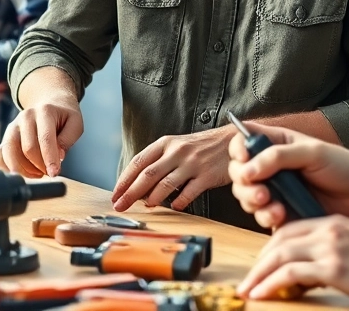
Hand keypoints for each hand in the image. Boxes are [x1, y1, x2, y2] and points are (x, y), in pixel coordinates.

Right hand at [0, 67, 82, 177]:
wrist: (49, 102)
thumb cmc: (63, 115)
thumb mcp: (75, 122)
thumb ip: (68, 139)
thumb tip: (58, 156)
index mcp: (44, 111)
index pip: (45, 138)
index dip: (49, 158)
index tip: (54, 173)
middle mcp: (25, 117)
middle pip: (28, 148)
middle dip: (40, 166)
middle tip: (50, 171)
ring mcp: (13, 127)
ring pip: (10, 153)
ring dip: (24, 169)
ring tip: (37, 173)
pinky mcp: (5, 137)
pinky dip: (7, 168)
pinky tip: (22, 172)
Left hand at [111, 128, 231, 211]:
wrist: (233, 141)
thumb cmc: (201, 147)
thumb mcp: (178, 147)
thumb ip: (160, 163)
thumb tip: (140, 188)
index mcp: (166, 143)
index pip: (139, 161)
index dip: (124, 179)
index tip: (115, 194)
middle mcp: (177, 151)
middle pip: (147, 175)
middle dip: (130, 193)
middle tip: (120, 206)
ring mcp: (192, 163)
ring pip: (165, 184)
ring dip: (153, 199)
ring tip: (147, 206)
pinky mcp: (207, 175)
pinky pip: (188, 193)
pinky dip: (179, 203)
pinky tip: (175, 207)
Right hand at [228, 123, 348, 229]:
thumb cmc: (342, 164)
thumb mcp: (311, 152)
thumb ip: (277, 157)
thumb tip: (247, 170)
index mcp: (276, 144)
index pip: (243, 142)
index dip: (238, 149)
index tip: (244, 157)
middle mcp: (271, 167)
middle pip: (239, 174)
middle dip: (245, 185)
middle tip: (263, 193)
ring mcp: (276, 190)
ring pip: (246, 198)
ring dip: (254, 203)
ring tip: (274, 206)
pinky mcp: (282, 212)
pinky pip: (262, 217)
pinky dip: (266, 218)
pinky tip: (281, 216)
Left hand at [238, 216, 348, 302]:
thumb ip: (333, 254)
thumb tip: (312, 277)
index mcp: (332, 224)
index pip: (289, 230)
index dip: (270, 248)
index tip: (261, 265)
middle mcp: (326, 231)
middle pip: (278, 241)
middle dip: (259, 262)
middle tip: (248, 280)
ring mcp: (329, 247)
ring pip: (279, 255)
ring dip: (259, 274)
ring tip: (248, 290)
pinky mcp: (333, 267)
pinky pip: (290, 272)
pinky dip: (271, 282)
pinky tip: (262, 293)